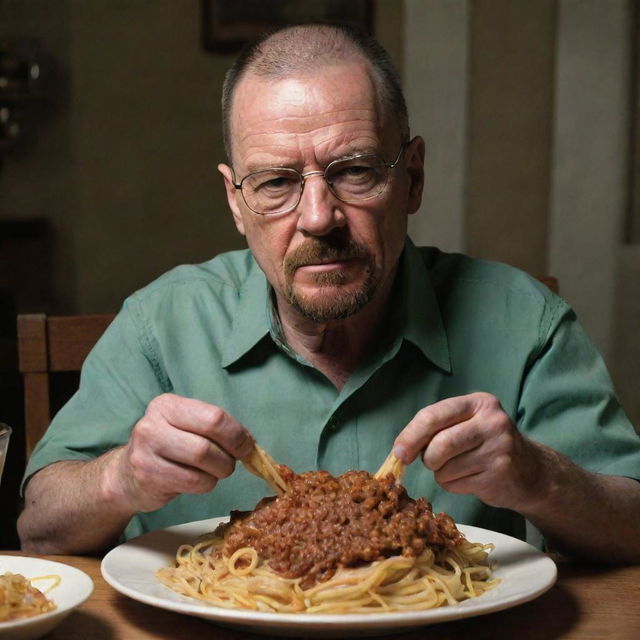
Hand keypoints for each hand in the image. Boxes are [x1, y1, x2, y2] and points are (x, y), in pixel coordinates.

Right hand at [102, 394, 253, 512]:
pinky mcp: (148, 477)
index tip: (246, 445)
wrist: (127, 476)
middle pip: (207, 444)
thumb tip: (248, 442)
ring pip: (202, 464)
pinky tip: (198, 480)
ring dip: (219, 472)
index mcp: (167, 405)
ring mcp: (146, 451)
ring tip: (214, 471)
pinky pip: (193, 483)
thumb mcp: (188, 427)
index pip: (213, 417)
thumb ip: (215, 428)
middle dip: (229, 456)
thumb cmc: (169, 447)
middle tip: (232, 461)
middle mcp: (152, 424)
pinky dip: (206, 484)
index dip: (236, 434)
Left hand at [393, 392, 549, 511]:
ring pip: (445, 468)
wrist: (531, 471)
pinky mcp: (499, 475)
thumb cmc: (485, 443)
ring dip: (442, 473)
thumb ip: (436, 428)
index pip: (433, 416)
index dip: (410, 435)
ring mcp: (499, 449)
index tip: (398, 452)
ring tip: (459, 467)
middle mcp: (492, 422)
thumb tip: (400, 450)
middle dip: (428, 458)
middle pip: (439, 445)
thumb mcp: (466, 423)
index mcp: (479, 402)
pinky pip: (455, 484)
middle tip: (433, 461)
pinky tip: (470, 478)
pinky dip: (453, 484)